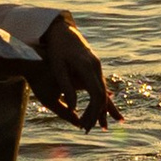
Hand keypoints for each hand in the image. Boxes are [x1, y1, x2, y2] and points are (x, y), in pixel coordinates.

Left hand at [31, 16, 120, 130]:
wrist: (61, 30)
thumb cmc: (56, 49)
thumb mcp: (58, 69)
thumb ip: (67, 88)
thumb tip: (74, 108)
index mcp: (87, 67)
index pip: (96, 95)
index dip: (93, 113)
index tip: (85, 126)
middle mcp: (96, 67)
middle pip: (103, 96)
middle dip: (99, 115)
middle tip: (93, 130)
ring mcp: (97, 66)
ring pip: (104, 91)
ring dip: (103, 109)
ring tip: (104, 126)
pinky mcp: (94, 66)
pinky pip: (101, 86)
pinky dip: (102, 100)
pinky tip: (103, 110)